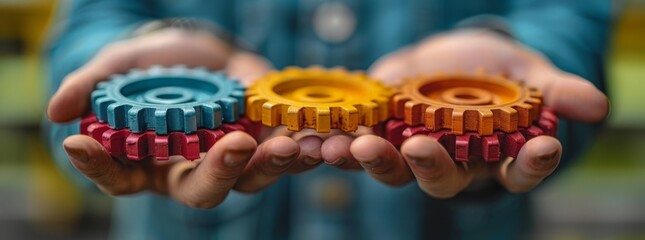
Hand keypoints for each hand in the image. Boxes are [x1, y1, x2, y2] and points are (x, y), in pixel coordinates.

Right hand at [48, 29, 320, 207]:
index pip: (117, 177)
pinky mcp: (265, 139)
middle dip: (219, 172)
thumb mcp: (121, 68)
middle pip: (201, 190)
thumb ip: (93, 87)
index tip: (82, 144)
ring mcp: (230, 157)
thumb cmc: (155, 65)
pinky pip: (286, 153)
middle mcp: (190, 169)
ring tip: (288, 145)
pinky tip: (315, 138)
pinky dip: (302, 148)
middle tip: (236, 146)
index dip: (99, 165)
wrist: (202, 51)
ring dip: (271, 165)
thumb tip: (56, 111)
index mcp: (148, 162)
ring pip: (251, 177)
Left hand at [351, 30, 608, 197]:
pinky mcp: (380, 131)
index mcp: (493, 156)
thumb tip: (596, 106)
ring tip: (350, 148)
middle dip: (431, 165)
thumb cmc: (498, 73)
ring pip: (392, 167)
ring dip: (371, 159)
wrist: (454, 60)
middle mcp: (451, 163)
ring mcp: (411, 150)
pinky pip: (357, 141)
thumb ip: (554, 92)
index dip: (531, 163)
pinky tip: (321, 139)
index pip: (518, 170)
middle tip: (420, 148)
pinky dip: (339, 141)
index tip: (543, 147)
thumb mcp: (528, 76)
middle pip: (442, 178)